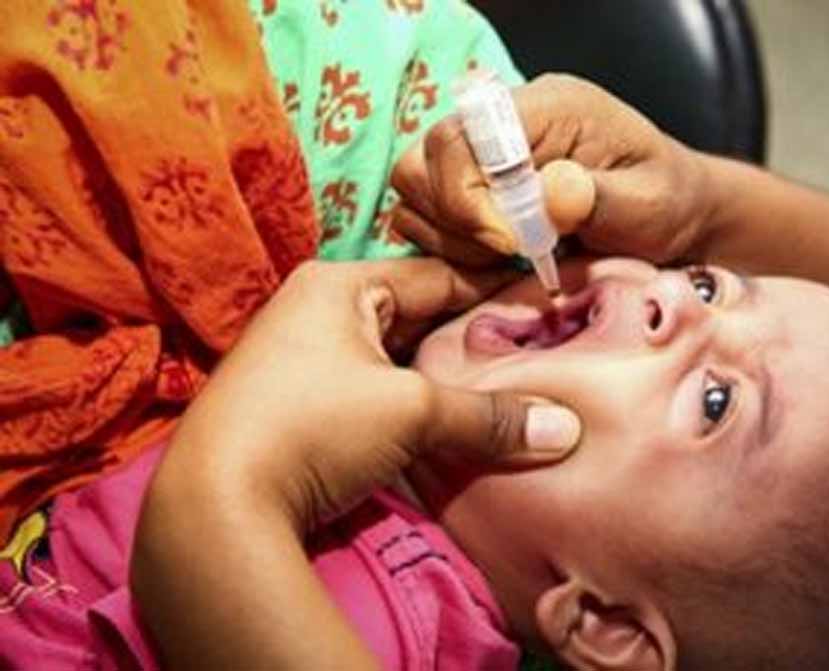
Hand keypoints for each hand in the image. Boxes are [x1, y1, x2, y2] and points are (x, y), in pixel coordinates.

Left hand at [179, 258, 581, 525]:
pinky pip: (370, 389)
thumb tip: (567, 432)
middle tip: (533, 350)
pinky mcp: (294, 404)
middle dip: (468, 337)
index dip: (494, 290)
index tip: (547, 300)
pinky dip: (407, 401)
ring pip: (392, 357)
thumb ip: (489, 416)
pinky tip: (443, 418)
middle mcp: (315, 309)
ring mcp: (300, 358)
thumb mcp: (411, 412)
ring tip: (501, 385)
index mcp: (338, 286)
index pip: (437, 276)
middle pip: (415, 316)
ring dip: (438, 375)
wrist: (216, 505)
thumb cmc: (313, 428)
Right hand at [390, 73, 716, 265]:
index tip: (513, 243)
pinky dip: (449, 248)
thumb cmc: (665, 204)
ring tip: (508, 256)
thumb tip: (552, 191)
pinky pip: (422, 217)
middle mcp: (502, 121)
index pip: (461, 136)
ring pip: (414, 191)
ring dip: (451, 238)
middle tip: (509, 252)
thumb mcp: (649, 205)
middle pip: (422, 161)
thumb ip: (600, 199)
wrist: (671, 214)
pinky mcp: (469, 186)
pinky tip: (496, 261)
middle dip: (457, 221)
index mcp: (546, 107)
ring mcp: (480, 154)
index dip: (468, 198)